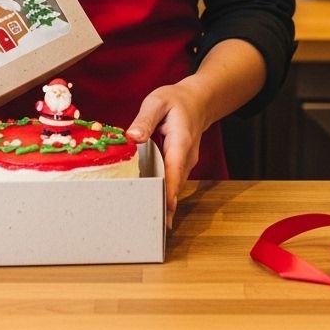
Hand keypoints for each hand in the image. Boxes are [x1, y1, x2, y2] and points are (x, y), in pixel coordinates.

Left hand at [126, 79, 208, 228]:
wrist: (197, 102)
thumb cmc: (176, 101)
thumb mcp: (157, 102)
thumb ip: (144, 119)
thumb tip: (132, 137)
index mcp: (180, 142)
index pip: (175, 171)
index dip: (168, 193)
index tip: (162, 214)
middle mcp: (186, 159)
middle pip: (174, 187)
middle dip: (161, 206)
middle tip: (143, 228)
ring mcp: (185, 165)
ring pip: (173, 189)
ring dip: (160, 204)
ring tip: (142, 225)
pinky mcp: (179, 168)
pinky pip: (170, 184)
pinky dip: (161, 196)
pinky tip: (146, 207)